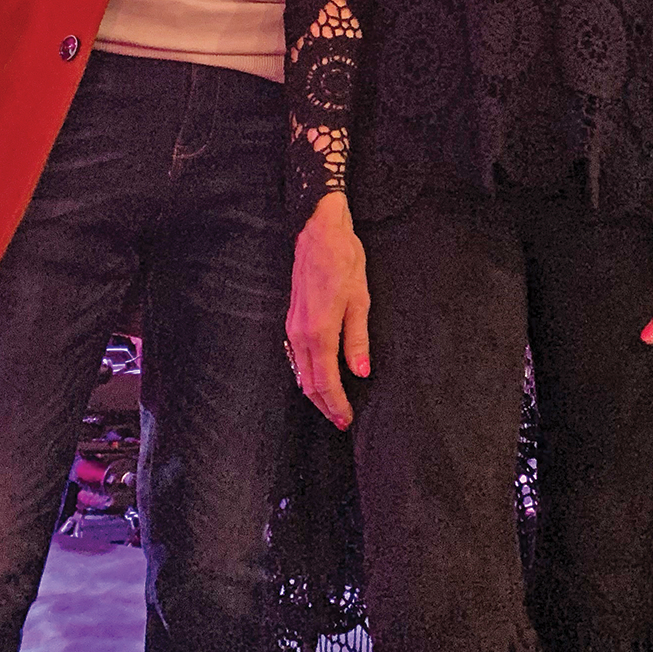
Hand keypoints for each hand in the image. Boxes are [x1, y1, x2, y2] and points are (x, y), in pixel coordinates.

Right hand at [286, 193, 369, 429]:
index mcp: (319, 331)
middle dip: (324, 404)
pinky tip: (317, 377)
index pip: (325, 380)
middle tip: (341, 420)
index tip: (347, 419)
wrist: (319, 231)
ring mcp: (292, 326)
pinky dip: (306, 373)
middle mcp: (300, 333)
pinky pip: (295, 356)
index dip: (336, 403)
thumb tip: (360, 373)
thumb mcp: (360, 300)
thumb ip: (357, 340)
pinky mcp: (292, 318)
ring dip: (314, 391)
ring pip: (300, 371)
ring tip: (332, 404)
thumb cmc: (343, 261)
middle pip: (308, 382)